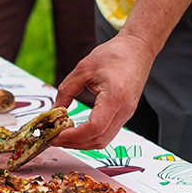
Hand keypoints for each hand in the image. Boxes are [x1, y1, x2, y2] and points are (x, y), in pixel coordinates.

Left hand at [50, 32, 156, 150]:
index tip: (56, 135)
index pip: (95, 128)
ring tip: (62, 136)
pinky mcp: (125, 114)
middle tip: (53, 139)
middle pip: (99, 139)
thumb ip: (66, 91)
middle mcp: (124, 110)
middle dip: (74, 143)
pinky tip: (76, 131)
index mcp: (115, 97)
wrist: (137, 49)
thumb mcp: (83, 69)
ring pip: (104, 140)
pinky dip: (90, 136)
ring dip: (82, 143)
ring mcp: (127, 114)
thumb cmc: (114, 55)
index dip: (74, 136)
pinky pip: (108, 133)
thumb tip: (53, 111)